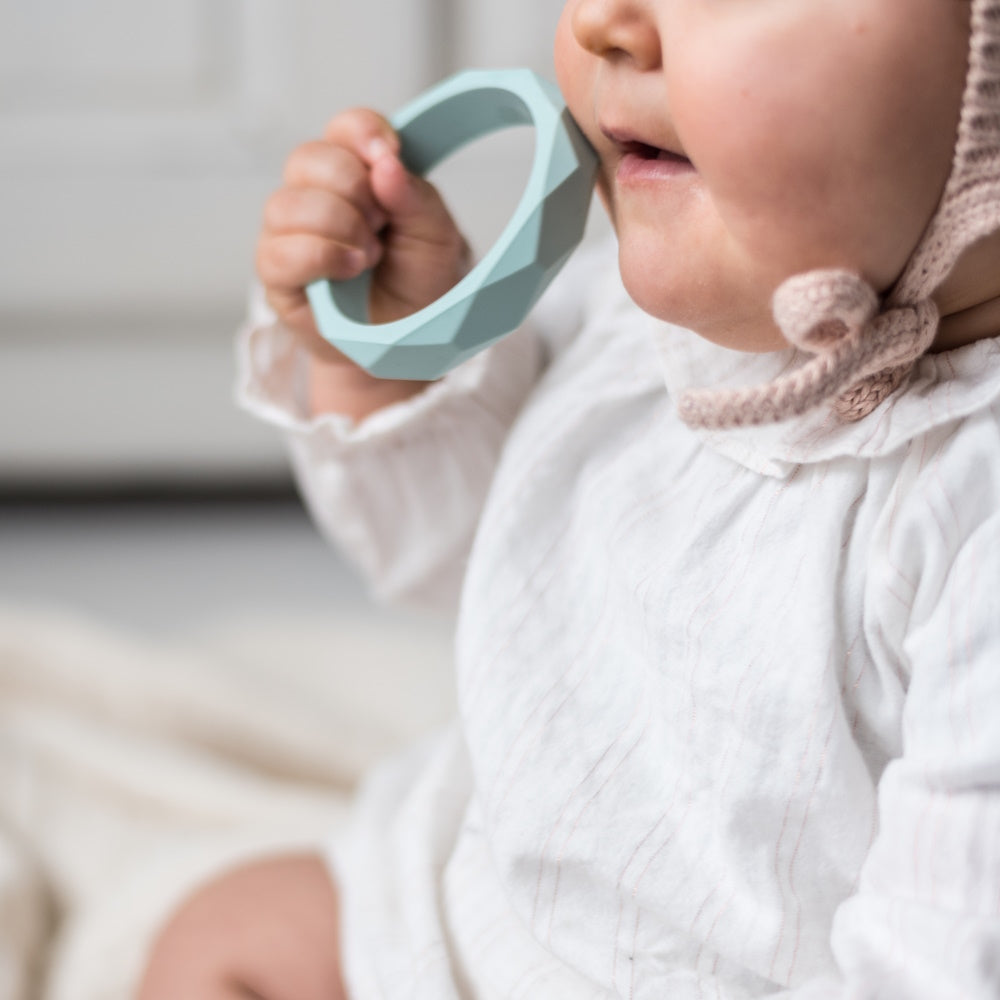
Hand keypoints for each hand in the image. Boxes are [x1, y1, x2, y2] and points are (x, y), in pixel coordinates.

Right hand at [256, 108, 470, 366]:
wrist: (408, 342)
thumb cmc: (418, 284)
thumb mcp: (437, 237)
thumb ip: (416, 196)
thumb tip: (386, 164)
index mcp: (356, 173)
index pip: (344, 128)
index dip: (363, 133)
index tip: (390, 155)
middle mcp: (315, 194)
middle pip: (308, 158)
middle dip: (353, 187)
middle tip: (382, 224)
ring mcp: (290, 232)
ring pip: (288, 203)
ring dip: (338, 226)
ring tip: (370, 256)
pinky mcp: (276, 274)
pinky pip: (278, 251)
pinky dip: (320, 255)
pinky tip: (350, 269)